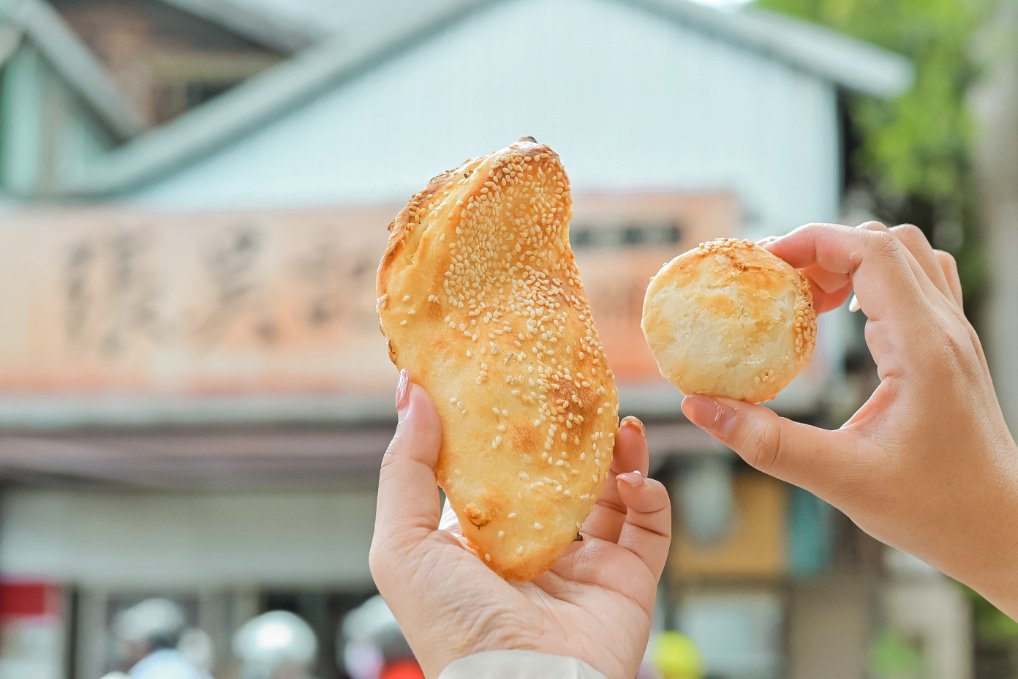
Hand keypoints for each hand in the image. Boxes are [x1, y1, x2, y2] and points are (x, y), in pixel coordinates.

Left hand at [370, 370, 670, 677]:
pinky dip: (650, 496)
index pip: (497, 470)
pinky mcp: (627, 580)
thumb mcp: (403, 544)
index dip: (507, 428)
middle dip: (571, 435)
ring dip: (618, 455)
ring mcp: (582, 565)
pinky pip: (650, 527)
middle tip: (579, 396)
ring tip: (619, 425)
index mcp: (478, 540)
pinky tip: (635, 478)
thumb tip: (412, 393)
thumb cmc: (454, 625)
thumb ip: (404, 468)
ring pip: (609, 493)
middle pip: (559, 475)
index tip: (517, 383)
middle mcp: (531, 549)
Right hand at [681, 222, 1017, 617]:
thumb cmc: (934, 510)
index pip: (872, 252)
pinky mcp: (953, 349)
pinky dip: (875, 281)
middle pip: (888, 242)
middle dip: (825, 247)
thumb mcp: (841, 479)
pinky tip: (843, 318)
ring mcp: (955, 335)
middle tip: (777, 282)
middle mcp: (946, 329)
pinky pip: (917, 284)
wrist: (1002, 529)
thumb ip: (767, 442)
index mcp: (923, 348)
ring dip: (853, 260)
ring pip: (909, 257)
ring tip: (807, 297)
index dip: (813, 240)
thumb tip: (700, 406)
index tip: (763, 261)